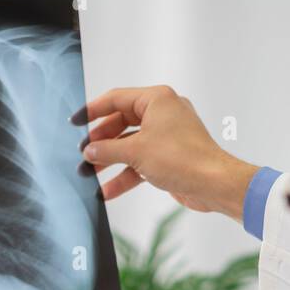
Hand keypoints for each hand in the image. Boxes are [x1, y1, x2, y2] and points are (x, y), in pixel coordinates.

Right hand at [78, 85, 258, 218]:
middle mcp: (163, 114)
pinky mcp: (169, 157)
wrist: (214, 184)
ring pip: (130, 145)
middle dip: (101, 141)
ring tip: (88, 173)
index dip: (93, 111)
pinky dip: (125, 175)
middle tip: (83, 153)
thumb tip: (90, 150)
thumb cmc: (184, 159)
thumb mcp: (137, 152)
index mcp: (157, 100)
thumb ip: (108, 149)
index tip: (75, 122)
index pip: (116, 99)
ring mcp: (167, 136)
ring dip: (110, 161)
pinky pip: (141, 163)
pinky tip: (107, 190)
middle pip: (121, 123)